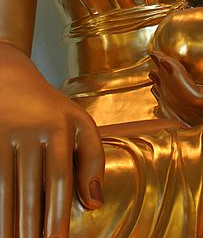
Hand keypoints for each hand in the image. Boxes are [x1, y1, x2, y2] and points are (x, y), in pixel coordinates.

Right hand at [0, 41, 104, 237]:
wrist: (10, 78)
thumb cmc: (52, 110)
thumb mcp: (81, 124)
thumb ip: (92, 160)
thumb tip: (94, 204)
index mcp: (62, 126)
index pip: (60, 178)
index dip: (58, 213)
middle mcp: (34, 129)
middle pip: (32, 187)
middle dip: (33, 225)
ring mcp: (7, 132)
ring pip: (7, 187)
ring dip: (9, 221)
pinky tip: (1, 223)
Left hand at [149, 28, 202, 129]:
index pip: (194, 98)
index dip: (175, 80)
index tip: (164, 58)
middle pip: (182, 105)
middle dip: (164, 80)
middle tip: (154, 56)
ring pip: (181, 114)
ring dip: (164, 92)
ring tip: (153, 72)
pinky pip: (186, 118)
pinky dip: (170, 104)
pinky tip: (162, 91)